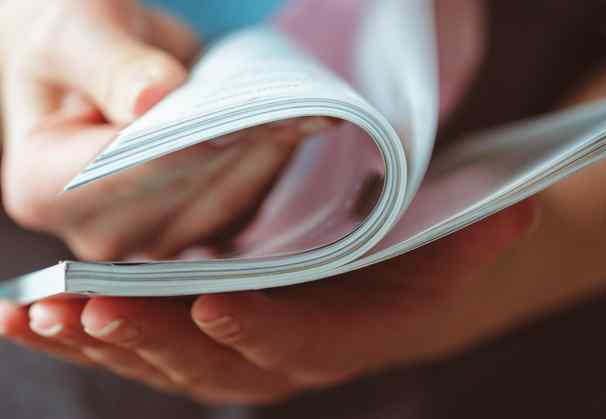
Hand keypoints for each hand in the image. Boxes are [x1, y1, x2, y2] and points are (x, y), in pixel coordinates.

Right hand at [0, 0, 327, 259]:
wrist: (107, 74)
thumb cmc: (82, 51)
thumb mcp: (76, 35)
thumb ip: (107, 64)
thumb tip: (150, 98)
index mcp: (42, 191)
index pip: (122, 174)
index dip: (181, 146)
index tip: (231, 117)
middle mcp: (99, 232)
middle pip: (183, 194)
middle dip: (236, 144)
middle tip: (284, 101)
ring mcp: (156, 240)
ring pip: (228, 202)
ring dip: (267, 152)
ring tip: (298, 107)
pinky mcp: (203, 231)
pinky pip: (251, 203)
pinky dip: (274, 161)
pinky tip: (294, 124)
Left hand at [0, 199, 537, 404]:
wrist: (374, 293)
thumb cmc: (403, 267)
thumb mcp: (446, 248)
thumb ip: (477, 236)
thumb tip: (520, 212)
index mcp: (334, 340)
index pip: (298, 346)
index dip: (262, 332)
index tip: (218, 306)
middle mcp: (273, 361)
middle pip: (209, 362)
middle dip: (153, 339)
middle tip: (95, 304)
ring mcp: (224, 354)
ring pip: (156, 359)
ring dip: (97, 340)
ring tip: (38, 311)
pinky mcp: (187, 338)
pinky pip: (129, 343)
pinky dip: (78, 333)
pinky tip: (27, 315)